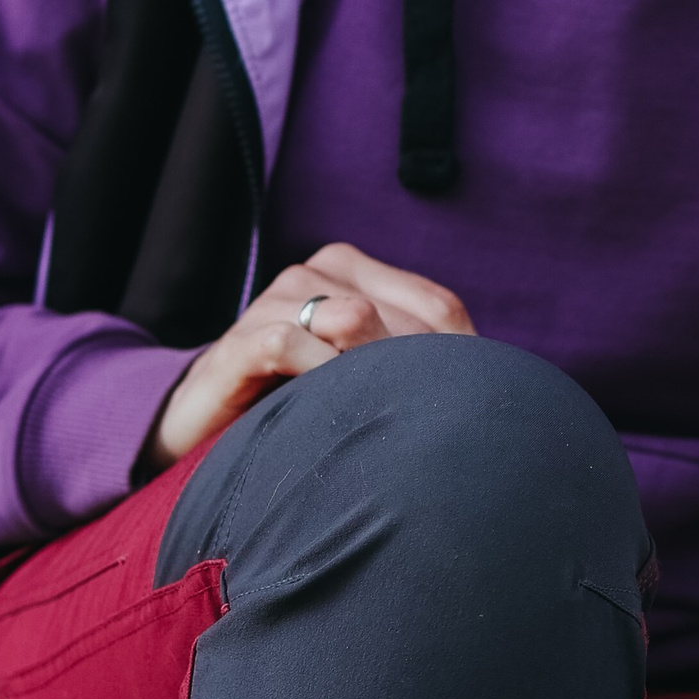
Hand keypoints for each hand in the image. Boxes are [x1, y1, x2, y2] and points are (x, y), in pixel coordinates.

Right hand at [144, 242, 474, 470]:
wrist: (206, 427)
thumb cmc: (299, 401)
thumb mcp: (364, 377)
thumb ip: (416, 362)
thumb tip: (492, 383)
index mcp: (352, 271)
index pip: (437, 306)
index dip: (461, 359)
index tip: (464, 413)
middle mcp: (315, 274)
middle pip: (399, 316)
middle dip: (416, 372)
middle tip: (417, 426)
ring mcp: (275, 301)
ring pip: (352, 318)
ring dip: (370, 376)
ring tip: (372, 421)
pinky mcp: (240, 341)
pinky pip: (290, 344)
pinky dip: (319, 377)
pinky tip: (326, 412)